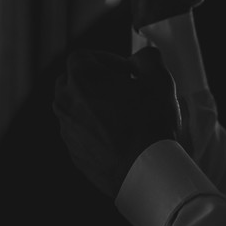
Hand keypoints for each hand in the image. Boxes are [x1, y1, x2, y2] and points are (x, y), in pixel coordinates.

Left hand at [53, 47, 179, 197]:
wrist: (143, 169)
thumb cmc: (150, 123)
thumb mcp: (159, 80)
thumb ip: (148, 58)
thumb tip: (143, 58)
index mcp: (81, 79)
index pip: (84, 56)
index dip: (107, 59)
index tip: (127, 71)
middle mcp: (66, 102)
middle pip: (72, 80)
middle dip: (95, 81)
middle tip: (122, 89)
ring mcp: (67, 128)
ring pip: (74, 107)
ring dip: (92, 104)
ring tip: (121, 114)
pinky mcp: (73, 151)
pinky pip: (79, 131)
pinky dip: (94, 128)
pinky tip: (118, 135)